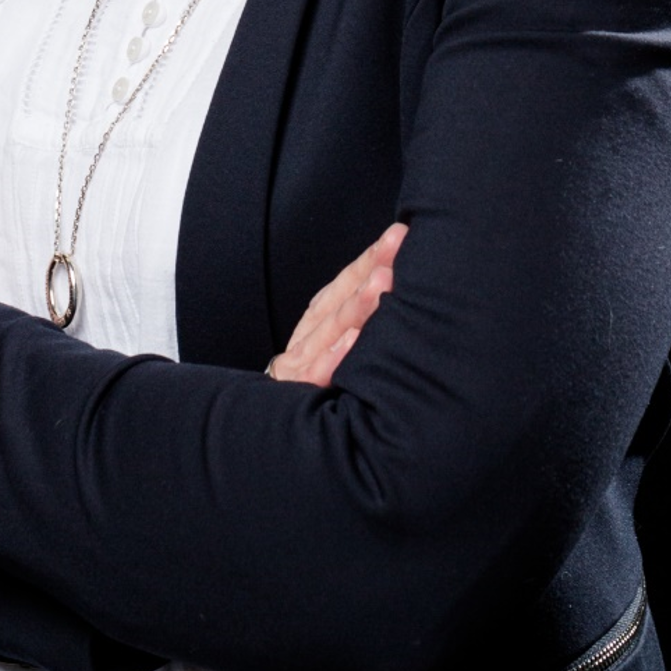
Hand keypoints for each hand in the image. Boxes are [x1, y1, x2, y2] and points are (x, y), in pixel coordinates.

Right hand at [268, 223, 406, 385]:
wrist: (271, 435)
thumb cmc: (317, 387)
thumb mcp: (334, 350)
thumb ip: (356, 320)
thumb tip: (396, 284)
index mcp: (317, 323)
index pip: (344, 284)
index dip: (369, 258)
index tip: (398, 235)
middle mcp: (307, 339)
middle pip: (340, 300)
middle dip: (369, 270)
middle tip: (396, 246)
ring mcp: (299, 366)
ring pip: (330, 332)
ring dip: (357, 306)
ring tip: (382, 282)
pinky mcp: (296, 393)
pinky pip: (316, 374)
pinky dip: (333, 357)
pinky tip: (354, 340)